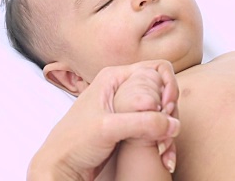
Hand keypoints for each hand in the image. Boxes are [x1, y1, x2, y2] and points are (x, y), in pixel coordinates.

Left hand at [27, 60, 180, 180]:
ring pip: (161, 112)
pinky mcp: (128, 126)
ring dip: (169, 131)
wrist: (60, 166)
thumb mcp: (108, 128)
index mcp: (115, 77)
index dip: (169, 86)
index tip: (167, 108)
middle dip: (170, 114)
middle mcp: (122, 89)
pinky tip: (164, 157)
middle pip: (162, 91)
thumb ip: (142, 123)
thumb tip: (173, 124)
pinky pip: (154, 128)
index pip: (157, 69)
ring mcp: (126, 108)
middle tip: (167, 134)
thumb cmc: (74, 142)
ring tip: (165, 151)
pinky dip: (163, 141)